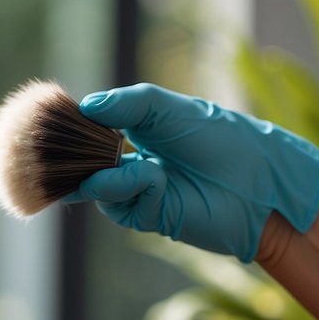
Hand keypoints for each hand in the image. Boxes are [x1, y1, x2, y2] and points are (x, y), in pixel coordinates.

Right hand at [67, 83, 318, 261]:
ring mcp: (138, 192)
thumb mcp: (169, 109)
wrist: (259, 180)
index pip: (91, 131)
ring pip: (94, 185)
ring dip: (102, 170)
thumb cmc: (222, 138)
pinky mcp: (147, 216)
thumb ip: (127, 103)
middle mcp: (132, 164)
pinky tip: (152, 173)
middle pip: (83, 162)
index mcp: (137, 134)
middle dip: (74, 151)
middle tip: (66, 138)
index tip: (58, 115)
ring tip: (118, 156)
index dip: (75, 125)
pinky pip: (118, 201)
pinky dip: (128, 184)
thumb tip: (86, 106)